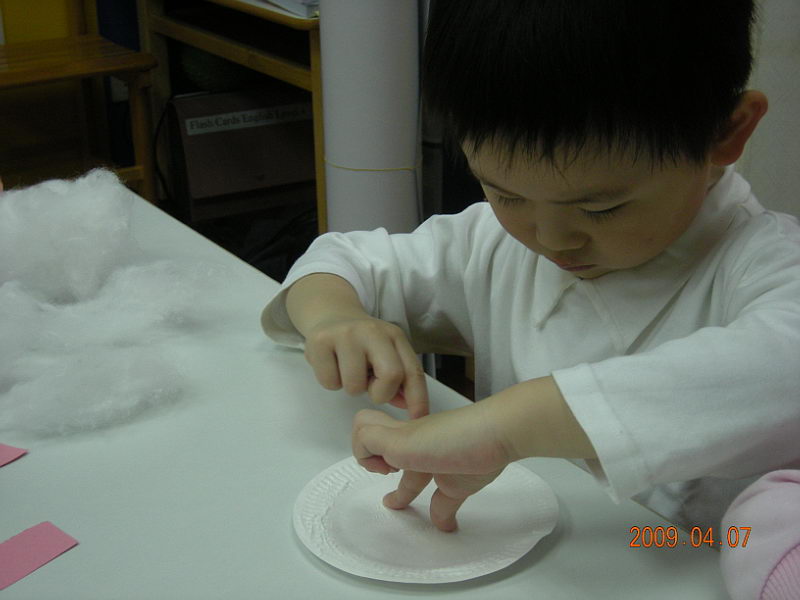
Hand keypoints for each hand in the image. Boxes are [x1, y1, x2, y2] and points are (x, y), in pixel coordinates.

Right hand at [304, 315, 428, 418]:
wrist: (330, 314)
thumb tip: (407, 406)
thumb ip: (398, 379)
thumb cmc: (361, 343)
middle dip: (381, 394)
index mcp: (394, 336)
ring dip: (352, 389)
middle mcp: (373, 331)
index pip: (413, 371)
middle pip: (391, 375)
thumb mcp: (384, 355)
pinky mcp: (320, 341)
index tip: (417, 417)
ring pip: (355, 385)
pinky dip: (332, 383)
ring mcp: (346, 334)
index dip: (418, 398)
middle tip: (371, 390)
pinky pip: (330, 382)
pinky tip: (332, 366)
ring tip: (348, 373)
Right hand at [352, 405, 510, 530]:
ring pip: (415, 479)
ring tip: (401, 511)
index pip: (369, 428)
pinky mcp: (462, 481)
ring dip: (405, 494)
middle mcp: (416, 447)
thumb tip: (364, 453)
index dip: (363, 445)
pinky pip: (445, 501)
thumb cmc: (449, 437)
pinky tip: (444, 528)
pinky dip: (441, 517)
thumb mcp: (400, 438)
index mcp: (399, 436)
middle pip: (390, 454)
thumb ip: (372, 440)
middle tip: (382, 477)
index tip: (380, 465)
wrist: (500, 434)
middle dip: (378, 465)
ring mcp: (439, 464)